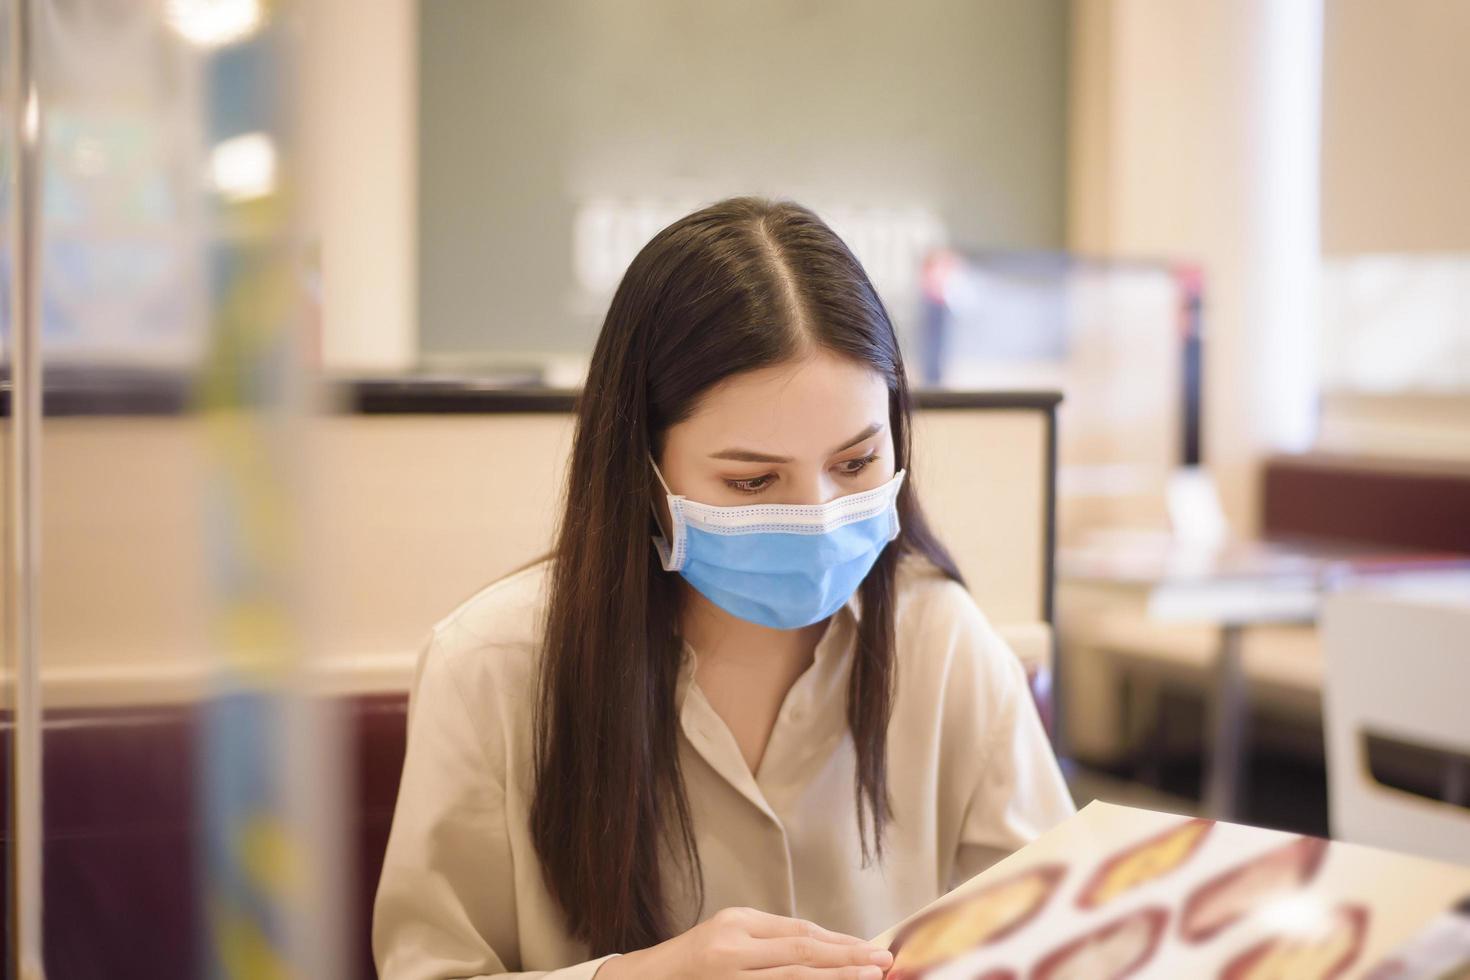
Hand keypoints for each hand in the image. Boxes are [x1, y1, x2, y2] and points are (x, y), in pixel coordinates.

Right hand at [596, 906, 893, 979]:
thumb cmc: (692, 959)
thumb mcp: (728, 932)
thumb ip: (770, 938)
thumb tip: (826, 946)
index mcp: (735, 925)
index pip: (799, 933)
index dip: (839, 942)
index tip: (871, 949)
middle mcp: (732, 951)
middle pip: (801, 954)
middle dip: (847, 959)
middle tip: (883, 962)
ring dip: (835, 979)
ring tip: (870, 978)